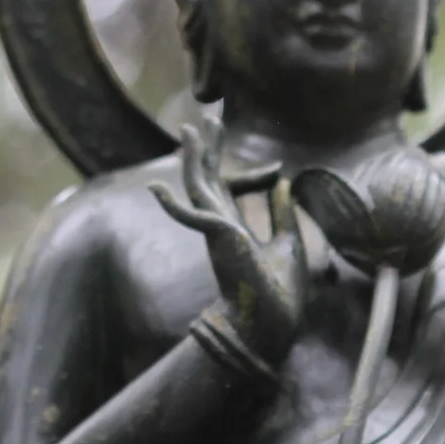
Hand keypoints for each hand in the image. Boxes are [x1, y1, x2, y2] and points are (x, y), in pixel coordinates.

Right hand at [150, 125, 305, 362]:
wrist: (275, 325)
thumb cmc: (281, 294)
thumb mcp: (289, 243)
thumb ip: (282, 213)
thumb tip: (284, 182)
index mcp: (236, 230)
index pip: (234, 192)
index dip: (253, 176)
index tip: (276, 170)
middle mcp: (221, 228)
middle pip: (209, 180)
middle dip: (210, 149)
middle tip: (209, 118)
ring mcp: (216, 234)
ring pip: (198, 189)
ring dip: (193, 160)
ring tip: (188, 132)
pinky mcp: (218, 239)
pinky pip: (191, 219)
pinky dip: (174, 206)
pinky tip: (155, 189)